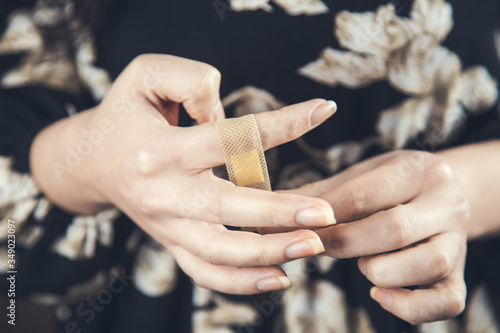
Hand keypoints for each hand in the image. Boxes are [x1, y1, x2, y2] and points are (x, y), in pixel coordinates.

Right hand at [31, 54, 336, 293]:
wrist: (90, 161)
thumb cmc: (126, 114)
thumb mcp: (146, 75)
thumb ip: (190, 81)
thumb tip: (227, 115)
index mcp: (160, 150)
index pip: (231, 138)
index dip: (282, 124)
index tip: (323, 111)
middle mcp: (163, 194)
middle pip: (228, 209)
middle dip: (280, 214)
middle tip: (325, 213)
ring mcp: (167, 226)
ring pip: (220, 252)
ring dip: (269, 254)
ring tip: (313, 246)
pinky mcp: (171, 243)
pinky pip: (205, 273)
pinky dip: (242, 283)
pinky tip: (280, 277)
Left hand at [286, 150, 469, 323]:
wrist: (450, 190)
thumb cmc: (393, 183)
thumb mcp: (362, 173)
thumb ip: (321, 192)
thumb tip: (272, 214)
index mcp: (416, 170)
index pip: (364, 195)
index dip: (323, 216)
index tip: (292, 227)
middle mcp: (444, 203)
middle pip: (394, 230)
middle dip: (347, 243)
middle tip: (320, 248)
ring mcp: (457, 240)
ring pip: (428, 263)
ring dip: (382, 271)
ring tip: (361, 266)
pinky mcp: (460, 272)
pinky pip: (447, 300)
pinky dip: (411, 307)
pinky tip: (379, 296)